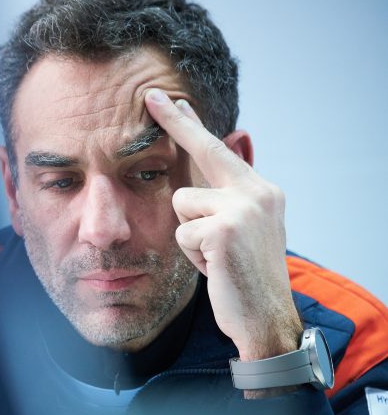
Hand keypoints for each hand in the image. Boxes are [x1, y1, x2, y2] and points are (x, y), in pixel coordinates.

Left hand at [144, 89, 301, 362]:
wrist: (266, 320)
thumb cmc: (243, 278)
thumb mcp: (239, 232)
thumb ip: (222, 200)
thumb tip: (197, 174)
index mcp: (261, 191)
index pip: (219, 150)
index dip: (191, 125)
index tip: (172, 99)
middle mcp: (258, 192)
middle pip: (203, 150)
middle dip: (175, 122)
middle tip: (149, 94)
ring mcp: (244, 208)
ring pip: (181, 204)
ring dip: (187, 234)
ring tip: (212, 257)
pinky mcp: (225, 230)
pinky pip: (181, 233)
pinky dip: (190, 255)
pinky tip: (214, 268)